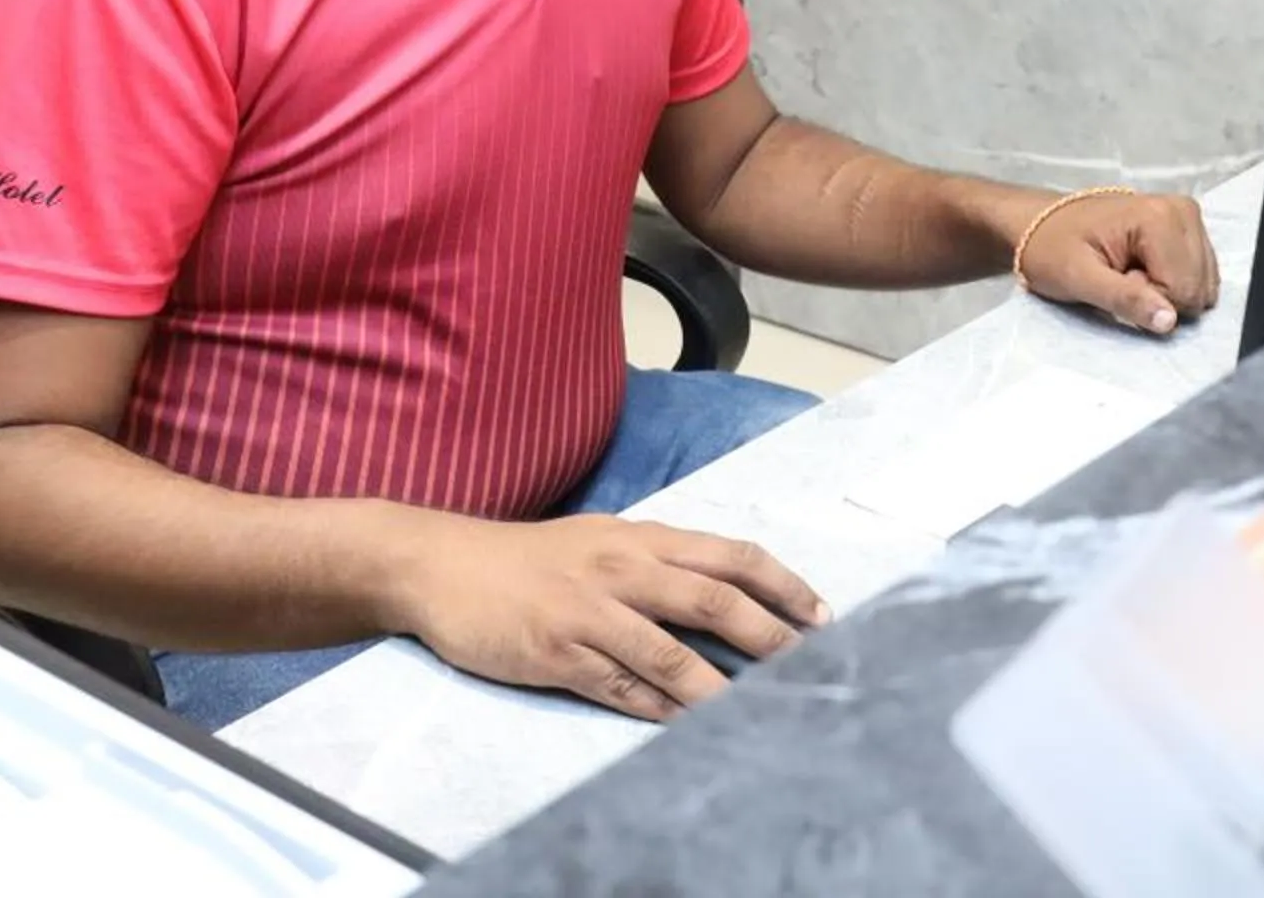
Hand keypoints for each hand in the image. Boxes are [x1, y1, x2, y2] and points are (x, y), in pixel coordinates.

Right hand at [394, 514, 828, 720]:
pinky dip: (656, 708)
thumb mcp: (601, 541)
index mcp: (641, 538)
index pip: (730, 555)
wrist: (442, 565)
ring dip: (720, 688)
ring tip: (760, 714)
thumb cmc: (531, 559)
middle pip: (714, 601)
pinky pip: (618, 685)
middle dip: (770, 637)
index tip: (822, 615)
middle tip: (810, 666)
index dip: (782, 585)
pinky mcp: (555, 652)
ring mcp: (588, 612)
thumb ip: (658, 564)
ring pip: (671, 653)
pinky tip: (685, 726)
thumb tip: (725, 597)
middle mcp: (622, 568)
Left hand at [1014, 190, 1219, 333]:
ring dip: (1165, 292)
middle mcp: (1182, 211)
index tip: (1115, 281)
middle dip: (1160, 297)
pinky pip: (1198, 276)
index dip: (1148, 300)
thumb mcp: (1078, 279)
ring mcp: (1187, 217)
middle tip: (1121, 278)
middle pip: (1198, 288)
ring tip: (1128, 273)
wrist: (1039, 224)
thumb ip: (1124, 299)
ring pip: (1202, 286)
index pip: (1183, 290)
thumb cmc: (1051, 249)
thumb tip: (1170, 321)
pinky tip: (1141, 269)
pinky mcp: (1187, 229)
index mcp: (1159, 217)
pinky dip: (1171, 283)